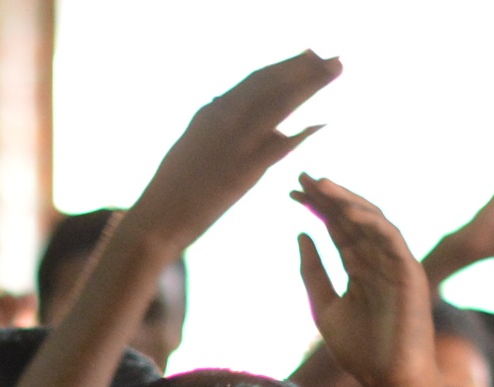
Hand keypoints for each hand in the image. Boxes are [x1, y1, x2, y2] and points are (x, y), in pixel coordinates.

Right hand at [130, 50, 337, 250]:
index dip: (287, 66)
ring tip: (337, 71)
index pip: (256, 81)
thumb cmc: (169, 191)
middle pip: (274, 83)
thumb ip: (211, 123)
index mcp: (211, 113)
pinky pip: (282, 145)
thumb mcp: (189, 146)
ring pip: (282, 104)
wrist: (155, 222)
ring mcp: (236, 143)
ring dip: (313, 85)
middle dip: (306, 68)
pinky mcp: (244, 170)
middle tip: (334, 58)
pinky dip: (304, 133)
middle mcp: (225, 119)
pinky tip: (323, 123)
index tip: (309, 56)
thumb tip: (223, 101)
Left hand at [295, 176, 434, 386]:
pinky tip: (350, 212)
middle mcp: (377, 259)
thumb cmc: (360, 350)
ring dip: (348, 202)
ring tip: (322, 185)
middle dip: (328, 197)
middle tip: (302, 176)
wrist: (387, 380)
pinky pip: (393, 241)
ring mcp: (395, 264)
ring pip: (372, 222)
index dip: (316, 208)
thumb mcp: (324, 308)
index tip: (290, 192)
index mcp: (359, 267)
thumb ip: (313, 273)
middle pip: (351, 219)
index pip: (336, 228)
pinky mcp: (410, 273)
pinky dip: (374, 225)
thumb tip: (301, 234)